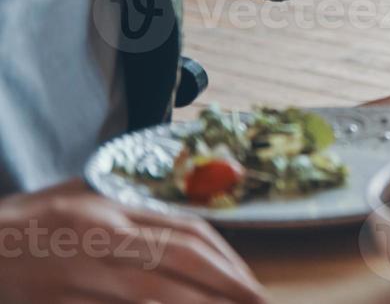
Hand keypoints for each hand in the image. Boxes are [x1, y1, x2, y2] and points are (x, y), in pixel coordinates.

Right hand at [0, 190, 265, 303]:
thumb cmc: (24, 223)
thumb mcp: (78, 201)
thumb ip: (129, 212)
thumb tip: (182, 229)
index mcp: (113, 213)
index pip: (187, 232)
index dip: (226, 258)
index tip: (250, 281)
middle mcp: (104, 242)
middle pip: (182, 263)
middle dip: (229, 285)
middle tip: (260, 302)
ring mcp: (83, 278)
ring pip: (155, 294)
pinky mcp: (60, 303)